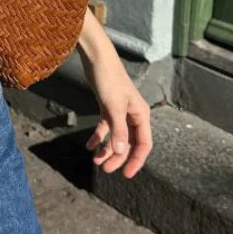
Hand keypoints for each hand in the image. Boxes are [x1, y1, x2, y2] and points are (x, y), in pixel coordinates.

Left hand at [77, 11, 152, 177]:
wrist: (96, 58)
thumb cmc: (108, 79)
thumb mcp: (113, 106)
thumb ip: (118, 129)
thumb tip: (122, 152)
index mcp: (141, 114)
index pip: (144, 144)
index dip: (136, 160)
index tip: (127, 175)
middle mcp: (132, 114)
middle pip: (129, 142)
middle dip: (118, 157)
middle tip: (105, 169)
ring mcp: (120, 111)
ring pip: (116, 136)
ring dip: (107, 148)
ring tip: (95, 160)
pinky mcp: (107, 106)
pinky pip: (105, 127)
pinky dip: (98, 136)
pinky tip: (89, 145)